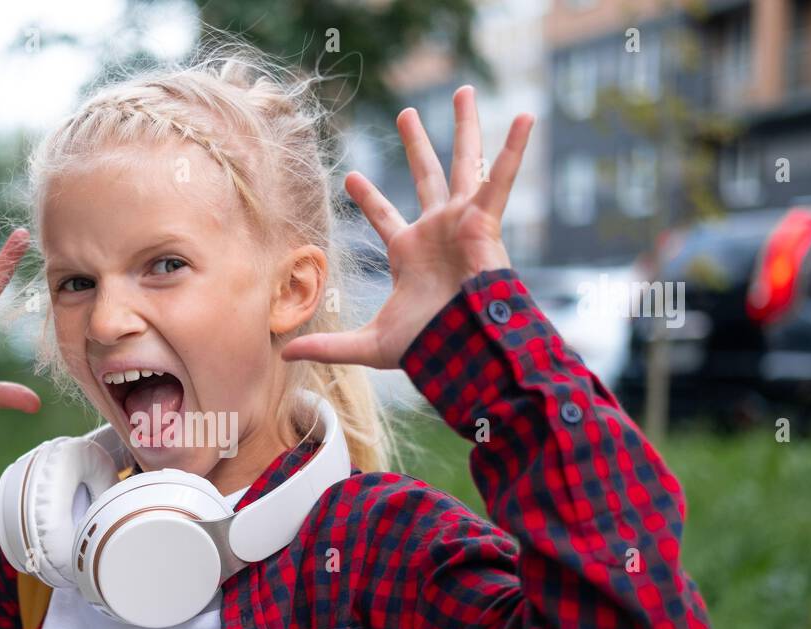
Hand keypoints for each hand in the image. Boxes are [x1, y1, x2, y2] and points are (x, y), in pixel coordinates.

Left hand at [282, 86, 533, 368]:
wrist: (465, 347)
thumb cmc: (427, 347)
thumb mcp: (368, 344)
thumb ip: (328, 345)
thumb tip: (286, 355)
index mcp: (411, 255)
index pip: (385, 217)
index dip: (369, 198)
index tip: (352, 178)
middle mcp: (437, 232)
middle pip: (426, 177)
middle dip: (416, 145)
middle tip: (404, 113)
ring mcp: (461, 223)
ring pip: (463, 164)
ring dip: (464, 128)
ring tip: (463, 91)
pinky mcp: (484, 222)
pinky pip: (500, 178)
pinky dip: (513, 149)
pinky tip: (524, 116)